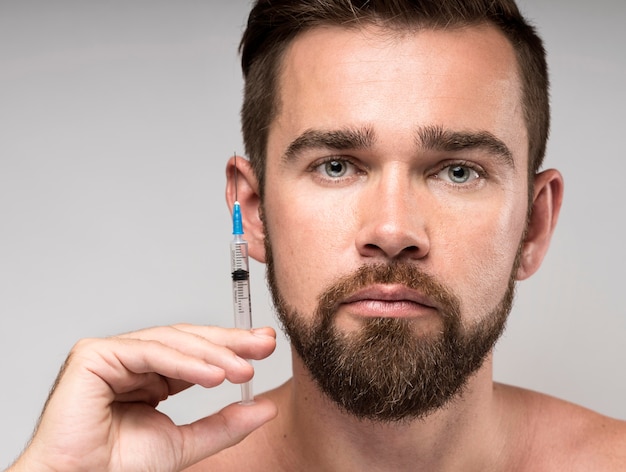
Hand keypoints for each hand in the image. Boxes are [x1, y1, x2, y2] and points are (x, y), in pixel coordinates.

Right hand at [9, 324, 277, 471]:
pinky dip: (184, 362)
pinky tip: (213, 374)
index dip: (232, 346)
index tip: (265, 345)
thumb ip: (224, 424)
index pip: (197, 353)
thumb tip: (266, 407)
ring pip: (171, 341)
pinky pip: (149, 351)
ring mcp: (112, 354)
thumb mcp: (186, 444)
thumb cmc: (118, 468)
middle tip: (263, 344)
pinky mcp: (93, 355)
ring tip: (242, 370)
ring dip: (212, 354)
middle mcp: (132, 360)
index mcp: (152, 376)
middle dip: (229, 341)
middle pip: (188, 340)